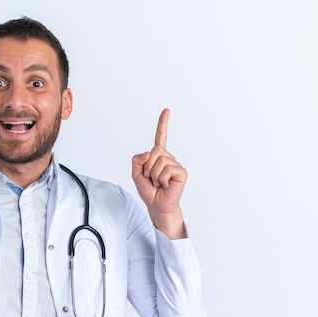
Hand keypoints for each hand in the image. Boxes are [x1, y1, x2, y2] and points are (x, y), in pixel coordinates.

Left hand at [131, 109, 186, 238]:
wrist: (156, 205)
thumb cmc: (148, 190)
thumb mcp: (136, 174)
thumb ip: (137, 160)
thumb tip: (148, 152)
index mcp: (157, 156)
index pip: (160, 137)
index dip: (163, 124)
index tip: (166, 110)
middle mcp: (168, 158)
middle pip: (154, 151)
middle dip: (147, 167)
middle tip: (151, 178)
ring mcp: (176, 164)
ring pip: (159, 161)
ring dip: (153, 175)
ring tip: (158, 183)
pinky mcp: (181, 172)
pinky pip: (166, 169)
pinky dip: (161, 179)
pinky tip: (166, 185)